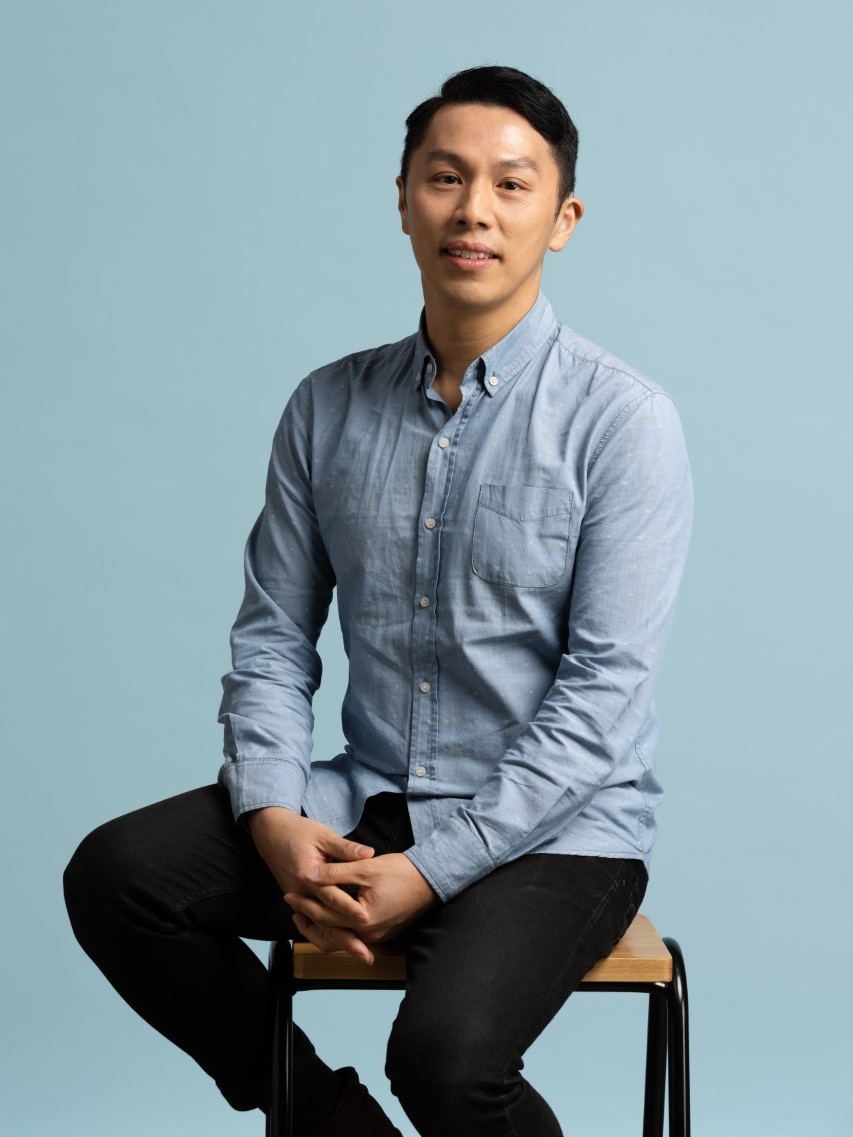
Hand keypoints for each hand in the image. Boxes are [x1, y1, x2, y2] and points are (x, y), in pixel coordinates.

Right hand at [247, 807, 375, 960]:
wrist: (271, 834)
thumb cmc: (298, 831)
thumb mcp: (323, 835)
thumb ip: (346, 848)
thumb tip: (368, 853)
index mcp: (308, 875)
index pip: (332, 896)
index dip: (349, 908)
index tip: (366, 918)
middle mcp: (300, 892)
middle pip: (325, 921)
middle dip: (346, 938)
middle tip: (366, 953)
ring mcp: (297, 899)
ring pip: (318, 927)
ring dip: (338, 941)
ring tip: (359, 952)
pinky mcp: (297, 900)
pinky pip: (311, 923)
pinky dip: (326, 933)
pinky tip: (341, 942)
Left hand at [286, 853, 437, 954]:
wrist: (433, 879)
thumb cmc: (402, 872)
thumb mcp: (366, 868)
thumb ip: (335, 873)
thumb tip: (309, 875)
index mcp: (363, 920)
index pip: (324, 914)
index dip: (304, 903)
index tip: (289, 893)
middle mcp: (369, 934)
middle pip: (330, 930)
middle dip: (309, 916)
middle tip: (291, 903)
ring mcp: (377, 936)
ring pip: (341, 935)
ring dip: (322, 924)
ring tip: (305, 913)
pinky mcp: (383, 932)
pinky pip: (353, 933)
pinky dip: (338, 924)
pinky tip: (332, 913)